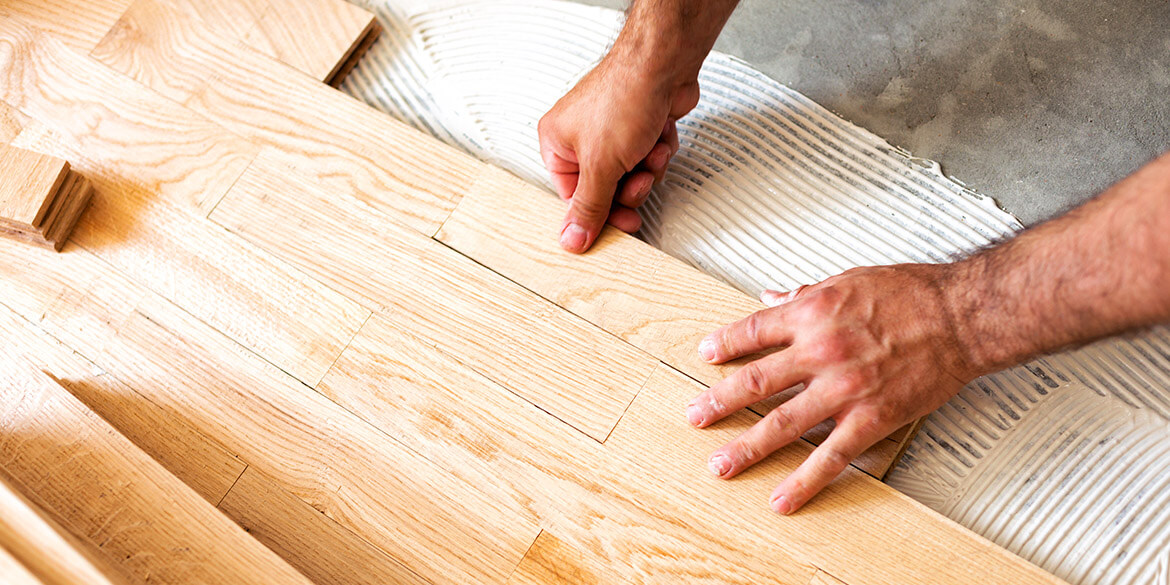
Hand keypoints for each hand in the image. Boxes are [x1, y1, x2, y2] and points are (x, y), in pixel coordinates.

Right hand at [538, 54, 698, 252]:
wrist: (664, 64)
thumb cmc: (625, 97)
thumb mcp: (601, 165)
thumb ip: (588, 207)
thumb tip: (571, 240)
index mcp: (557, 143)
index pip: (573, 196)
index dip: (601, 213)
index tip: (623, 225)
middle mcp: (580, 137)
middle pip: (606, 189)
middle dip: (630, 187)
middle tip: (640, 181)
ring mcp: (611, 132)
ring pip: (632, 177)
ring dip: (648, 169)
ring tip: (650, 150)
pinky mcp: (639, 127)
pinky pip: (648, 159)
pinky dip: (659, 151)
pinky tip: (660, 134)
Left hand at [687, 264, 978, 513]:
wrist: (962, 316)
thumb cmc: (913, 293)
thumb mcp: (849, 279)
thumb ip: (806, 292)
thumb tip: (772, 296)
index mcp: (813, 313)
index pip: (753, 330)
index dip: (724, 344)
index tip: (705, 355)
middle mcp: (820, 351)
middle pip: (756, 382)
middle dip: (719, 402)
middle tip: (695, 417)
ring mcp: (843, 389)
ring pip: (782, 423)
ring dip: (747, 448)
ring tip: (720, 465)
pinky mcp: (870, 418)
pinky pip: (830, 456)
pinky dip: (804, 481)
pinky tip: (782, 497)